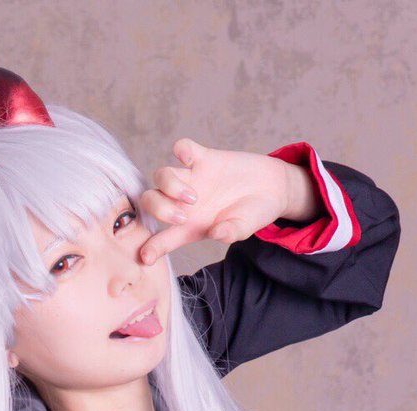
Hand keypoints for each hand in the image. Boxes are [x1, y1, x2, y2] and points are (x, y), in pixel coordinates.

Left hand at [138, 137, 291, 262]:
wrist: (271, 189)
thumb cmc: (252, 214)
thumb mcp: (243, 229)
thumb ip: (230, 233)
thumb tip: (216, 233)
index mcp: (189, 226)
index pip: (163, 238)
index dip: (152, 248)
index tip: (145, 257)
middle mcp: (183, 203)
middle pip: (151, 201)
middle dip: (159, 209)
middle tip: (182, 215)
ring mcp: (191, 179)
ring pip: (161, 175)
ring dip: (171, 186)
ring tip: (194, 195)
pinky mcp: (203, 158)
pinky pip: (183, 148)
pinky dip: (181, 149)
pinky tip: (190, 157)